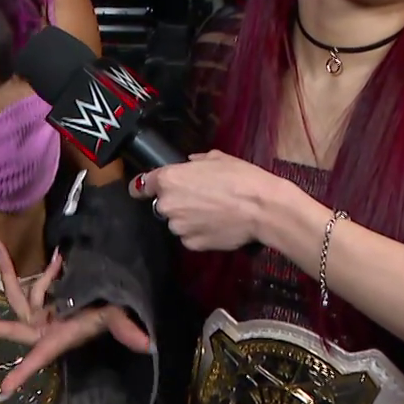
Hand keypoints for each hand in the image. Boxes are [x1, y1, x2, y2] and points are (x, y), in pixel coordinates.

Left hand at [0, 236, 151, 399]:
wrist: (109, 298)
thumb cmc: (109, 312)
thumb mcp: (115, 317)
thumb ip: (126, 329)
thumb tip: (148, 344)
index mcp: (58, 338)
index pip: (39, 359)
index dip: (23, 375)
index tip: (3, 392)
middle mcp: (44, 328)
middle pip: (9, 328)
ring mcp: (41, 315)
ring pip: (22, 295)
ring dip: (19, 274)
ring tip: (36, 253)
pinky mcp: (42, 303)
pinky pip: (36, 285)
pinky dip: (47, 272)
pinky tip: (61, 258)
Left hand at [132, 151, 291, 251]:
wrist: (262, 209)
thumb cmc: (241, 178)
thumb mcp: (218, 158)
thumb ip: (196, 162)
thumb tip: (190, 164)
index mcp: (169, 179)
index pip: (140, 185)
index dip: (144, 187)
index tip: (146, 189)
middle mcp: (167, 204)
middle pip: (162, 204)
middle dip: (176, 202)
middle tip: (199, 198)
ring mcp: (178, 227)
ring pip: (176, 222)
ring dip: (187, 218)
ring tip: (212, 213)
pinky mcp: (191, 244)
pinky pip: (189, 237)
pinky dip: (199, 232)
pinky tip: (216, 226)